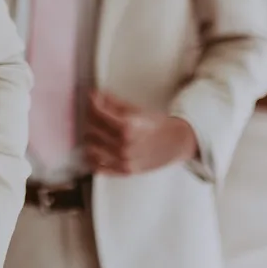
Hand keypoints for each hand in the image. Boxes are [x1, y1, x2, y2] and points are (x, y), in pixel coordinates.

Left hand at [84, 90, 198, 174]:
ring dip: (91, 138)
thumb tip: (96, 95)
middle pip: (92, 130)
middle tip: (96, 114)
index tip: (92, 98)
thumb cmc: (157, 126)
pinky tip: (95, 150)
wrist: (175, 143)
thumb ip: (114, 103)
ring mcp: (124, 160)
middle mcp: (124, 145)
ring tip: (96, 132)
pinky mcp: (124, 171)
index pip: (98, 114)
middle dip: (91, 119)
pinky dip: (93, 158)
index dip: (92, 103)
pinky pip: (98, 168)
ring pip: (91, 149)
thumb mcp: (136, 110)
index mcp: (128, 127)